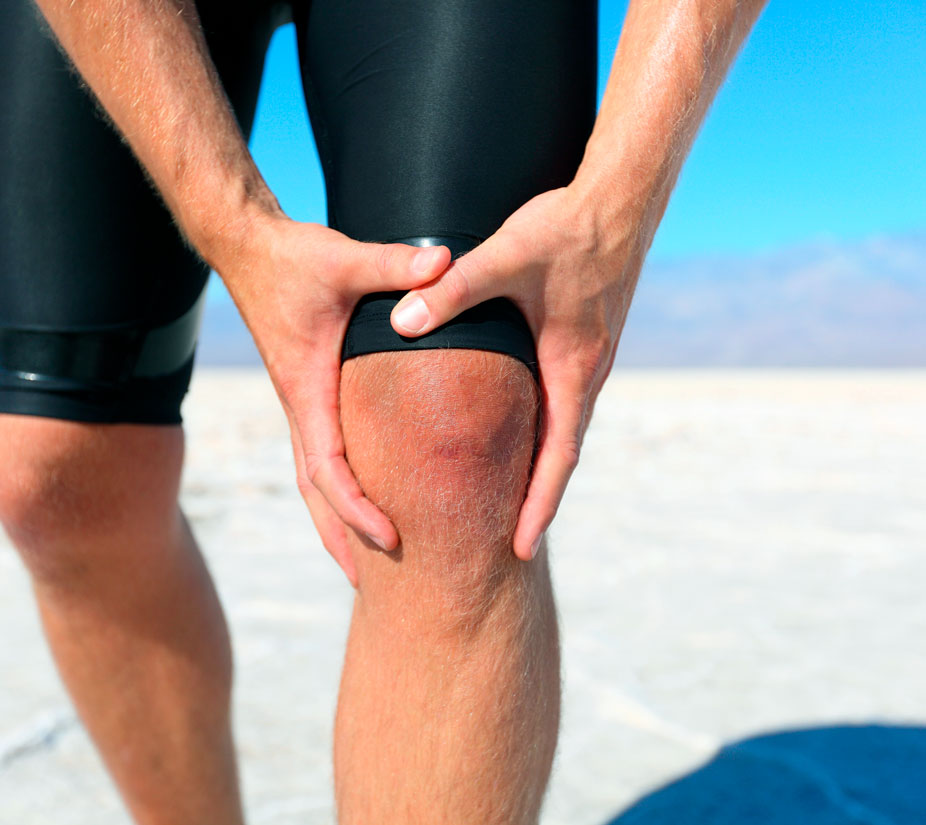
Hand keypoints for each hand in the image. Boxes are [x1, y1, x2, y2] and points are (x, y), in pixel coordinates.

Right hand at [221, 215, 450, 585]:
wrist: (248, 248)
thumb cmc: (292, 258)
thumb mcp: (344, 259)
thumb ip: (395, 264)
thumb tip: (444, 263)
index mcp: (307, 390)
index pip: (328, 470)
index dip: (359, 509)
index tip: (393, 539)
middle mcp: (300, 405)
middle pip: (316, 493)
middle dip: (342, 539)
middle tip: (373, 588)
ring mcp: (302, 401)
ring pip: (314, 479)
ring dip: (336, 522)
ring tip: (366, 565)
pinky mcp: (309, 391)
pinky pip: (321, 454)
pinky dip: (339, 487)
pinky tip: (367, 497)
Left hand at [388, 186, 643, 560]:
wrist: (622, 196)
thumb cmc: (566, 227)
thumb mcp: (505, 257)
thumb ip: (452, 290)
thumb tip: (401, 323)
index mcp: (573, 367)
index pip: (558, 457)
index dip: (538, 505)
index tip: (520, 549)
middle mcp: (586, 371)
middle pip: (562, 453)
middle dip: (537, 500)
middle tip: (510, 544)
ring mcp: (589, 356)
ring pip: (564, 427)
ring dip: (542, 467)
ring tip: (511, 501)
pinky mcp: (584, 338)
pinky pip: (563, 399)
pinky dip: (544, 430)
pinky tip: (518, 431)